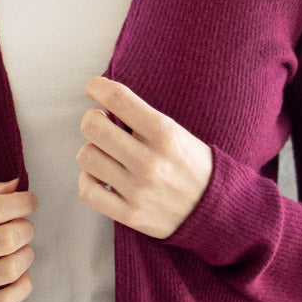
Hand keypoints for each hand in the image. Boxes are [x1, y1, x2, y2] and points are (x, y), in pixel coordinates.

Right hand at [0, 177, 37, 301]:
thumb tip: (18, 186)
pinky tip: (16, 274)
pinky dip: (23, 284)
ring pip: (10, 269)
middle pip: (6, 240)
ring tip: (19, 250)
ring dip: (26, 256)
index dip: (21, 203)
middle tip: (23, 228)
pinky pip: (8, 300)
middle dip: (25, 229)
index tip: (30, 202)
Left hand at [75, 77, 212, 239]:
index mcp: (165, 133)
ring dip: (90, 150)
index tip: (93, 87)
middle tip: (100, 123)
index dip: (97, 87)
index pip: (118, 98)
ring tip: (103, 152)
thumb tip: (104, 104)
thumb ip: (143, 119)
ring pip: (86, 156)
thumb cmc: (192, 166)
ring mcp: (138, 190)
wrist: (215, 210)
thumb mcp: (177, 133)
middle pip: (93, 127)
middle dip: (92, 119)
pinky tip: (98, 176)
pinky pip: (88, 191)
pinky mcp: (130, 214)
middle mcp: (149, 161)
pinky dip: (87, 180)